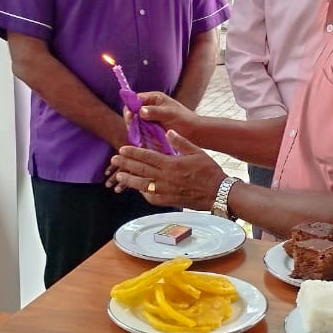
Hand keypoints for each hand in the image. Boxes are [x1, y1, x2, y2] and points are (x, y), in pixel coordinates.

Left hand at [108, 131, 225, 209]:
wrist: (218, 193)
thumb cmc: (209, 171)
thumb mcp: (197, 152)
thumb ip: (181, 142)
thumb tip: (169, 131)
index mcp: (171, 164)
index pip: (147, 156)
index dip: (133, 152)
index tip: (122, 149)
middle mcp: (165, 178)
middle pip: (140, 170)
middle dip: (126, 164)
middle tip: (114, 159)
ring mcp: (166, 191)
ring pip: (142, 185)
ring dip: (129, 180)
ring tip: (119, 176)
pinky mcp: (168, 201)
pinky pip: (151, 197)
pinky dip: (143, 192)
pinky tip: (138, 189)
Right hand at [136, 91, 198, 139]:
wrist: (194, 133)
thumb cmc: (184, 119)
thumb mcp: (169, 113)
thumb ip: (155, 111)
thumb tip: (140, 111)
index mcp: (153, 99)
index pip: (135, 100)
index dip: (130, 107)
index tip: (130, 115)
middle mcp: (148, 108)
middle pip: (132, 113)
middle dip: (131, 120)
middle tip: (132, 126)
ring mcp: (148, 120)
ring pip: (134, 124)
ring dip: (135, 129)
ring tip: (138, 134)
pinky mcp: (150, 131)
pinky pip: (140, 133)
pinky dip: (140, 137)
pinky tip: (142, 140)